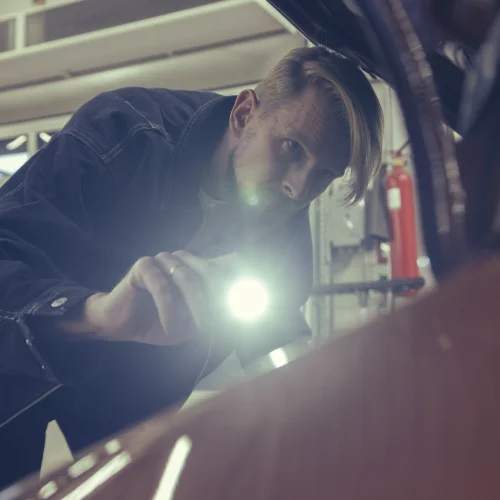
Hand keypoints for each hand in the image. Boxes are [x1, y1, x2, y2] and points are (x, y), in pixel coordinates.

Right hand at [57, 252, 239, 344]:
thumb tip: (241, 316)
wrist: (121, 324)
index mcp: (199, 269)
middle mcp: (184, 260)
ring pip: (189, 280)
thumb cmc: (160, 322)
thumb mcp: (193, 324)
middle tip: (227, 320)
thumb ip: (213, 317)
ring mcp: (164, 260)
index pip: (230, 262)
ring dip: (197, 308)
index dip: (246, 274)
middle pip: (212, 271)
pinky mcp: (143, 266)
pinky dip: (170, 311)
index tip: (259, 293)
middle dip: (222, 298)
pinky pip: (162, 288)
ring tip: (201, 328)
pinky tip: (171, 328)